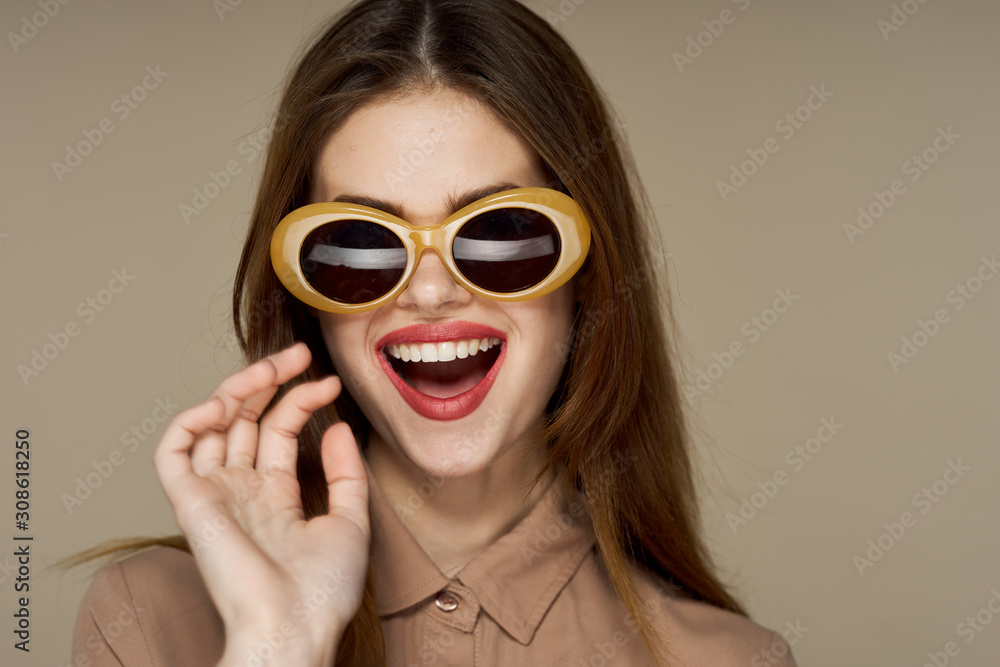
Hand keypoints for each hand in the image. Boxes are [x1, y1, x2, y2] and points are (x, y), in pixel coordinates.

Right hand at [154, 342, 368, 665]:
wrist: (295, 626)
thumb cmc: (323, 590)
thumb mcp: (351, 521)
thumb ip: (345, 473)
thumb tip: (338, 427)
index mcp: (274, 497)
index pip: (279, 430)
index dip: (301, 400)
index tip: (331, 383)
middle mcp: (241, 492)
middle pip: (244, 419)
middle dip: (268, 381)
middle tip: (298, 354)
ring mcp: (215, 495)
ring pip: (211, 426)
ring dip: (236, 389)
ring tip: (269, 369)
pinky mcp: (190, 503)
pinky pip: (172, 452)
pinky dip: (192, 419)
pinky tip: (227, 402)